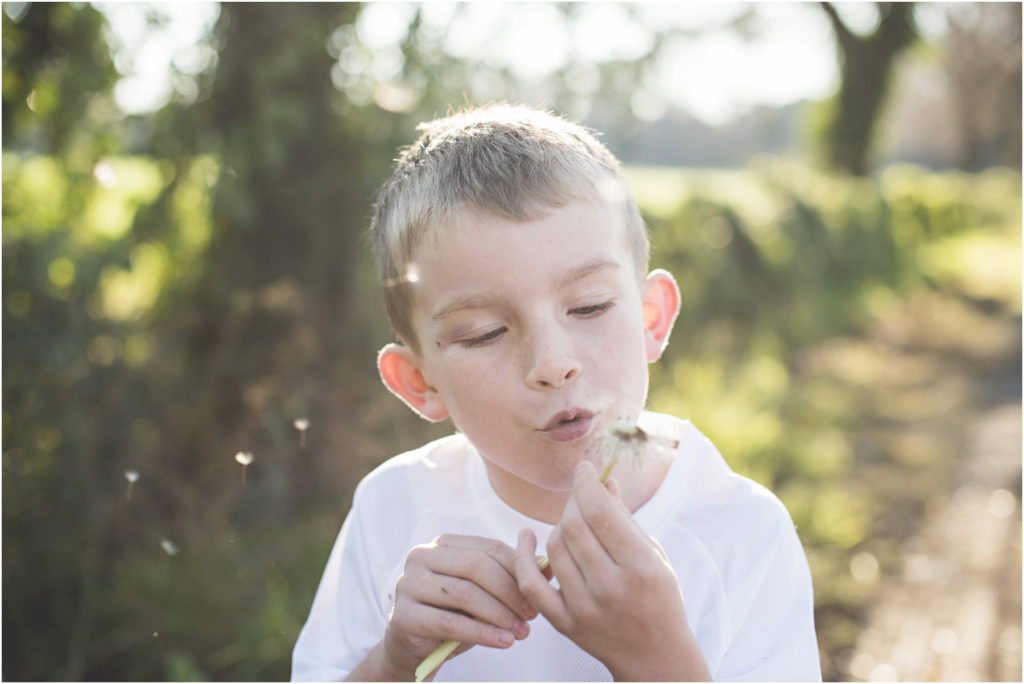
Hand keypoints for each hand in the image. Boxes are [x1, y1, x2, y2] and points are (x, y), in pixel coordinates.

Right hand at [379, 534, 536, 679]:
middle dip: (510, 591)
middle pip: (476, 565)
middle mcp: (421, 556)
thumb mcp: (482, 594)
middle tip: (532, 615)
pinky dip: (481, 633)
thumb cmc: (452, 615)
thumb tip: (548, 568)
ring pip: (464, 593)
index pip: (489, 548)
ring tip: (521, 632)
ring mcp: (408, 583)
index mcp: (443, 544)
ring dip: (499, 614)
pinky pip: (449, 622)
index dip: (518, 569)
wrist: (412, 648)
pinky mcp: (403, 614)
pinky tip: (503, 642)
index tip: (539, 593)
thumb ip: (510, 578)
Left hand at [515, 462, 709, 680]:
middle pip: (574, 526)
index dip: (588, 484)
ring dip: (558, 526)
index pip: (601, 513)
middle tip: (580, 495)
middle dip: (573, 501)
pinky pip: (531, 584)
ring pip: (553, 547)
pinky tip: (525, 537)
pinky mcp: (565, 623)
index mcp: (640, 568)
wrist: (655, 657)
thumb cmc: (660, 599)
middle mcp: (611, 588)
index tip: (585, 469)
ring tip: (572, 524)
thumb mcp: (654, 556)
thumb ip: (626, 519)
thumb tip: (604, 481)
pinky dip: (522, 557)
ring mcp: (585, 608)